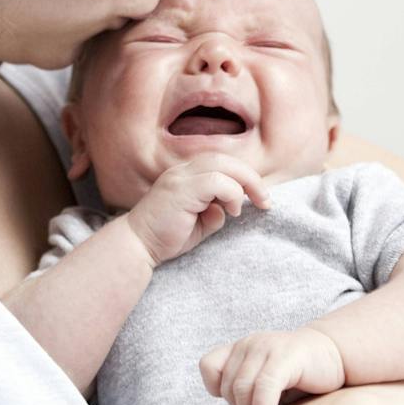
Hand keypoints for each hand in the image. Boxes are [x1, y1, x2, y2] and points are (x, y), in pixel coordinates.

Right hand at [119, 153, 270, 266]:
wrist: (137, 246)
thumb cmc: (166, 237)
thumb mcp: (199, 225)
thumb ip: (215, 213)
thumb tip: (229, 208)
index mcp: (186, 174)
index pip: (222, 163)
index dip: (245, 176)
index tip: (260, 198)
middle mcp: (182, 170)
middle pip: (225, 159)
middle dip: (251, 177)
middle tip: (266, 200)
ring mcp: (180, 177)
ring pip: (223, 164)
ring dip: (246, 183)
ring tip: (254, 204)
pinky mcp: (181, 190)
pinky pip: (216, 181)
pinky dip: (231, 193)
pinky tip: (232, 211)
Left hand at [199, 327, 345, 404]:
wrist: (339, 357)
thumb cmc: (303, 377)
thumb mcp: (268, 382)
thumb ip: (249, 394)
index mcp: (241, 348)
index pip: (209, 366)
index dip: (217, 390)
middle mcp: (249, 343)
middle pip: (229, 387)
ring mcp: (266, 347)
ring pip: (243, 391)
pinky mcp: (284, 357)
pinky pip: (263, 391)